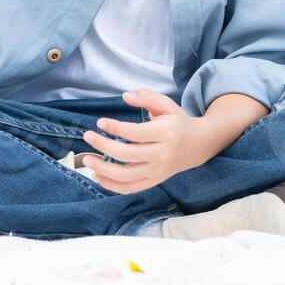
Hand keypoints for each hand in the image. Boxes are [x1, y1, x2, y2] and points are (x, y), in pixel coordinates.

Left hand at [81, 90, 215, 194]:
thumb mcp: (166, 104)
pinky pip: (131, 188)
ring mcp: (158, 171)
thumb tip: (125, 96)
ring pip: (127, 176)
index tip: (100, 122)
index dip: (116, 128)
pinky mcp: (154, 181)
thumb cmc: (177, 122)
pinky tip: (96, 176)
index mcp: (167, 133)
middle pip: (128, 155)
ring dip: (103, 169)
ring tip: (87, 160)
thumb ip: (146, 97)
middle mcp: (162, 154)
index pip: (136, 133)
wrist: (197, 145)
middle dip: (104, 146)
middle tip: (88, 136)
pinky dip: (112, 186)